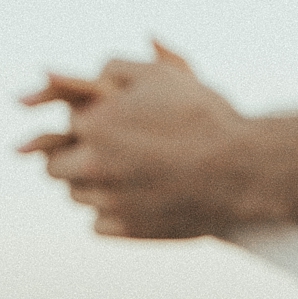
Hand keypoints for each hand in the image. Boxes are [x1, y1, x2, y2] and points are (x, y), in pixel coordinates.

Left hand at [19, 43, 272, 237]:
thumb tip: (93, 74)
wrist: (243, 169)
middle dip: (73, 158)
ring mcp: (109, 203)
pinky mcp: (128, 230)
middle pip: (54, 168)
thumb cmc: (204, 116)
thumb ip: (117, 68)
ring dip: (91, 186)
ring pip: (76, 198)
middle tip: (102, 153)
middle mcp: (93, 166)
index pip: (65, 125)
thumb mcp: (161, 74)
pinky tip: (132, 200)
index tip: (107, 124)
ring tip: (122, 176)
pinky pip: (97, 225)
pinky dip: (109, 215)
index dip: (86, 122)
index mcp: (94, 124)